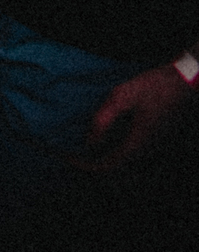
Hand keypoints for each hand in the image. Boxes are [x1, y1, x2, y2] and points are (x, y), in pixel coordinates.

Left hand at [73, 64, 193, 172]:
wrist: (185, 82)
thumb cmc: (155, 86)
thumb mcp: (123, 95)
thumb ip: (104, 119)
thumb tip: (89, 141)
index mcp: (136, 145)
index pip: (105, 167)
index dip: (83, 165)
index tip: (66, 156)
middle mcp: (145, 153)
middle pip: (113, 169)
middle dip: (90, 163)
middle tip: (71, 153)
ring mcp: (152, 149)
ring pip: (122, 162)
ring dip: (101, 157)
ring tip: (83, 145)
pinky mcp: (155, 141)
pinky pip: (130, 154)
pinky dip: (112, 150)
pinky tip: (103, 136)